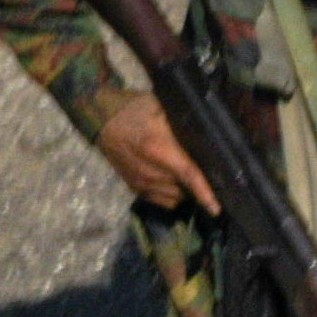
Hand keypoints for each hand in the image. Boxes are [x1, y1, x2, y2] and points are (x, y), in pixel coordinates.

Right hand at [91, 89, 214, 216]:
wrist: (99, 117)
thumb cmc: (133, 108)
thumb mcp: (161, 107)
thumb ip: (185, 124)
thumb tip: (211, 136)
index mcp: (158, 149)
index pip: (188, 175)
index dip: (205, 193)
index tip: (217, 208)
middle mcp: (149, 171)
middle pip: (186, 190)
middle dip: (199, 187)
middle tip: (207, 174)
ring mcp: (141, 182)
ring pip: (176, 198)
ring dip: (185, 191)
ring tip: (186, 175)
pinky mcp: (134, 187)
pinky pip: (163, 201)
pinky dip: (172, 195)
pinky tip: (173, 181)